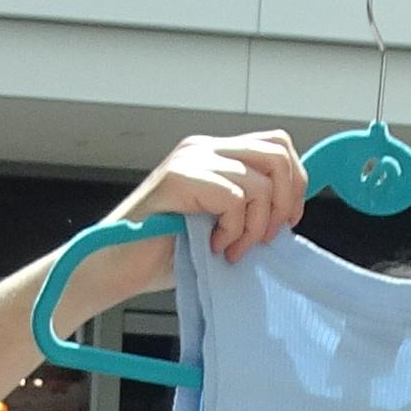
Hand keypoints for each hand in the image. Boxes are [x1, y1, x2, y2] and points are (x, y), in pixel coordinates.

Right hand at [61, 130, 304, 317]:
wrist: (115, 266)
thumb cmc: (163, 251)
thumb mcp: (220, 223)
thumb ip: (249, 207)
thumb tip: (290, 211)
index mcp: (215, 153)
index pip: (277, 145)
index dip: (294, 183)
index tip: (286, 222)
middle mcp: (203, 148)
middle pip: (277, 153)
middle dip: (284, 202)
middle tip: (264, 238)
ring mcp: (190, 160)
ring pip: (260, 183)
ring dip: (255, 227)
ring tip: (232, 249)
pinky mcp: (179, 178)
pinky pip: (233, 199)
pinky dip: (233, 231)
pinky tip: (214, 247)